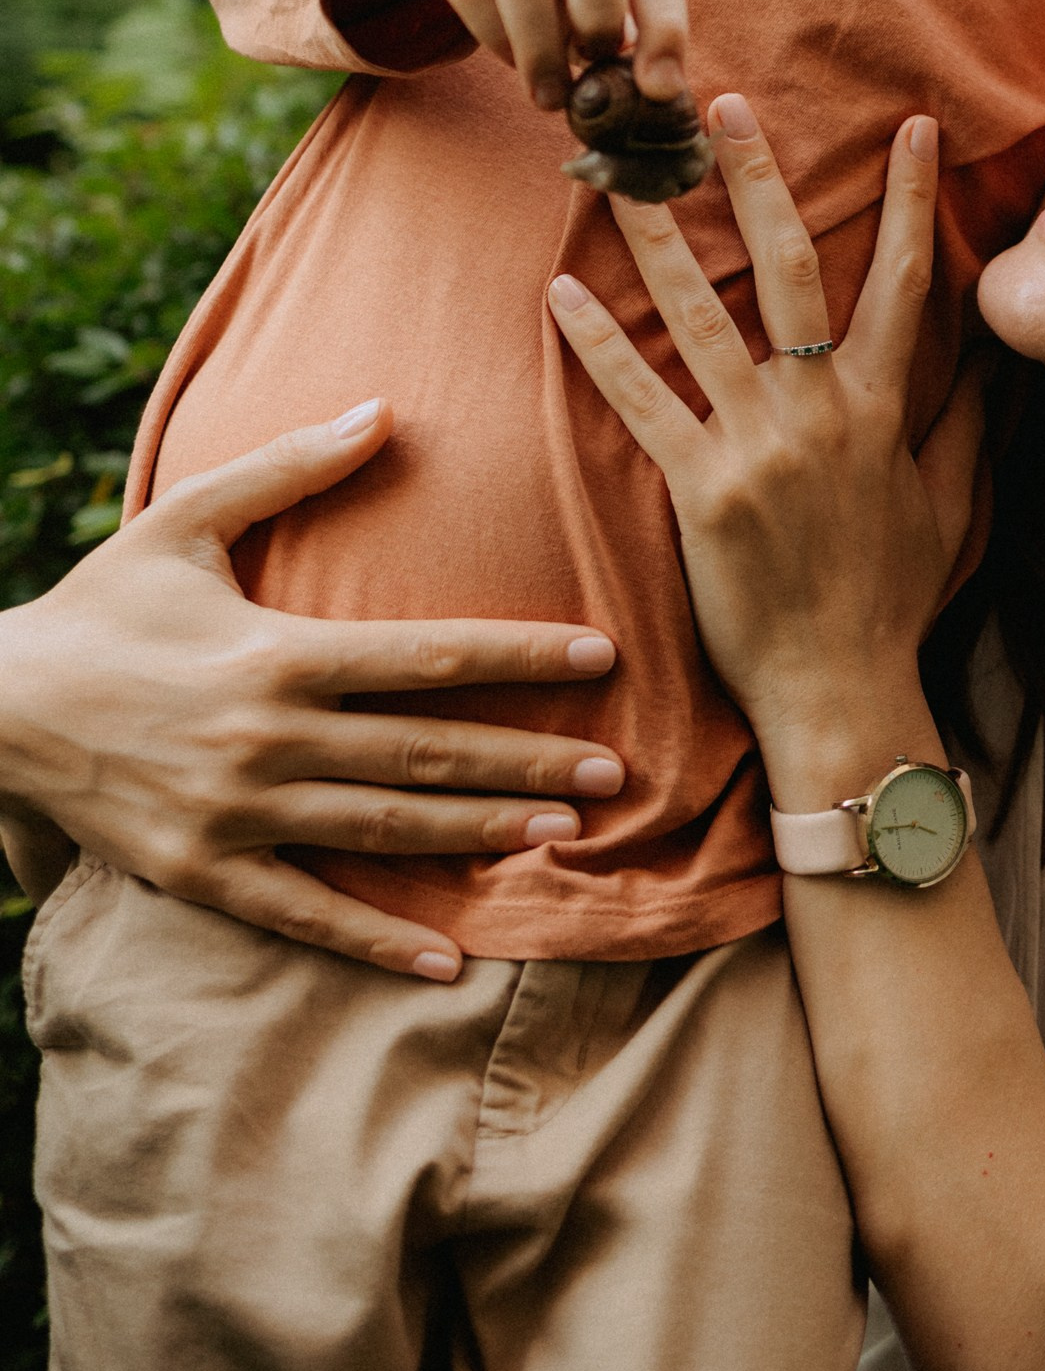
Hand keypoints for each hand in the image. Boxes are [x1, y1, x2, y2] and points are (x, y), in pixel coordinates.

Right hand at [0, 402, 626, 979]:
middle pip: (427, 752)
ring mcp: (237, 815)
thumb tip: (386, 408)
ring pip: (386, 833)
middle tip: (617, 770)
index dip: (522, 656)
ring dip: (480, 836)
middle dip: (528, 760)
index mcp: (279, 652)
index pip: (430, 655)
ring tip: (565, 837)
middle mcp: (269, 739)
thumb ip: (290, 467)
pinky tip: (448, 962)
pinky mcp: (204, 875)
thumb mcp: (184, 521)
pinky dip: (378, 944)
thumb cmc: (100, 608)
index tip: (602, 656)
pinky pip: (306, 917)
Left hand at [546, 95, 984, 777]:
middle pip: (789, 268)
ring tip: (616, 179)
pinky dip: (599, 347)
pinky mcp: (699, 489)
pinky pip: (639, 401)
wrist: (842, 689)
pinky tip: (560, 296)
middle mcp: (820, 409)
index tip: (911, 126)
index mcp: (882, 405)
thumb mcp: (950, 502)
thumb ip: (968, 417)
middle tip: (720, 108)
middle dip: (756, 180)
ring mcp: (757, 445)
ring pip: (698, 317)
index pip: (903, 280)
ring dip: (653, 240)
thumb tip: (996, 351)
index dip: (910, 199)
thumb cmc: (894, 599)